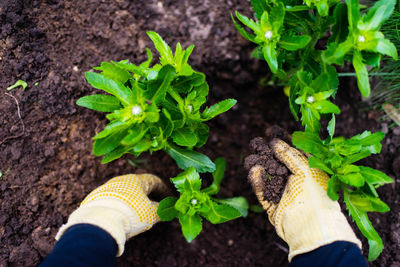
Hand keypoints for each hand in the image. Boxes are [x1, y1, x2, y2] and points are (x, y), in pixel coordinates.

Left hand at [56, 174, 167, 255]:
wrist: (99, 220)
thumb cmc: (130, 213)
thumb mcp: (151, 214)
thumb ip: (161, 210)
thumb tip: (168, 210)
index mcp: (137, 180)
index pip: (154, 181)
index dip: (163, 190)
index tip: (169, 199)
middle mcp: (122, 180)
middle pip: (138, 186)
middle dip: (148, 196)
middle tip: (154, 207)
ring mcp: (107, 188)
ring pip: (125, 193)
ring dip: (133, 202)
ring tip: (137, 215)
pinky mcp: (95, 198)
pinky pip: (113, 201)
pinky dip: (120, 207)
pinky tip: (121, 218)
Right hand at [248, 139, 360, 260]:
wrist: (311, 227)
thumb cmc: (315, 195)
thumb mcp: (305, 168)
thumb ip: (289, 154)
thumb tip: (274, 142)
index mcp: (308, 170)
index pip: (293, 150)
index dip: (282, 140)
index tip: (271, 130)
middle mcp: (295, 179)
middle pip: (277, 161)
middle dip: (266, 151)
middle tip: (256, 142)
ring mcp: (283, 192)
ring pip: (267, 175)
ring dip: (259, 165)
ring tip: (250, 157)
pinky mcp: (272, 204)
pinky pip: (262, 190)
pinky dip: (257, 181)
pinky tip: (254, 170)